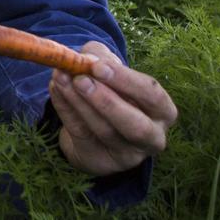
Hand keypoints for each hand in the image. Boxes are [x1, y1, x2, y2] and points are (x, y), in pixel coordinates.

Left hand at [49, 41, 178, 176]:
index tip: (98, 66)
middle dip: (106, 101)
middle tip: (80, 80)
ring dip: (79, 102)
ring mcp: (128, 154)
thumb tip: (88, 59)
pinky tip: (56, 89)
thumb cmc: (112, 90)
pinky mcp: (102, 161)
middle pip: (135, 125)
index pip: (152, 96)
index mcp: (163, 111)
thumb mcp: (111, 69)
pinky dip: (65, 109)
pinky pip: (81, 134)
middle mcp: (153, 137)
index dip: (125, 80)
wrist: (97, 126)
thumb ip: (101, 58)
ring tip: (60, 78)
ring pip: (104, 130)